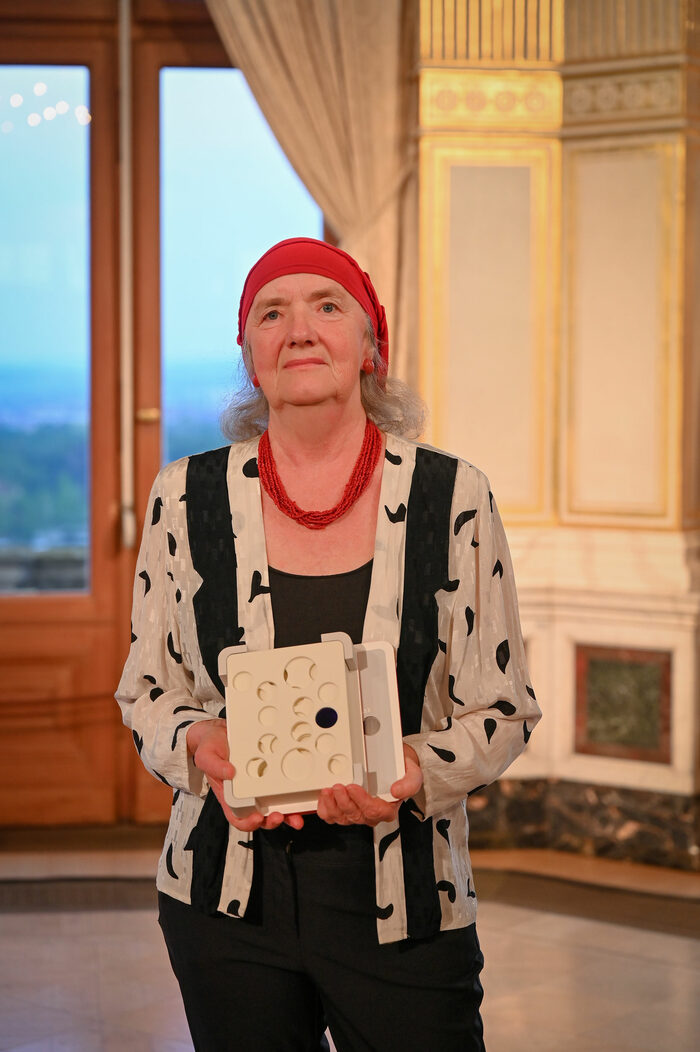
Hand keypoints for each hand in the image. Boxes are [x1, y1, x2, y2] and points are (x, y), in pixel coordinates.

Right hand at [185, 720, 304, 831]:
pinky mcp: (271, 775)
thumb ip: (214, 765)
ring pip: (275, 806)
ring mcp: (260, 786)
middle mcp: (246, 795)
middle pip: (261, 817)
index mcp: (230, 796)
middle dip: (272, 821)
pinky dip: (293, 794)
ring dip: (287, 814)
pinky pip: (283, 787)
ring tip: (297, 816)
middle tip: (280, 817)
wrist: (220, 731)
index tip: (257, 818)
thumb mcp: (207, 755)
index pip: (238, 818)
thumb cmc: (212, 746)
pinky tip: (302, 794)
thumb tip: (230, 773)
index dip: (248, 823)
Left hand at [316, 743, 422, 826]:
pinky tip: (324, 799)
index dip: (361, 801)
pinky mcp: (346, 808)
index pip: (374, 811)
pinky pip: (333, 816)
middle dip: (344, 802)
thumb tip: (396, 791)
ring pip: (342, 818)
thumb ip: (409, 784)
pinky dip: (326, 809)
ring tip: (328, 791)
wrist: (395, 765)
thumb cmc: (401, 771)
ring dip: (333, 806)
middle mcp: (372, 813)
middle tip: (338, 787)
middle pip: (356, 815)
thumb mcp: (413, 775)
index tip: (353, 787)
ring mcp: (358, 812)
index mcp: (388, 809)